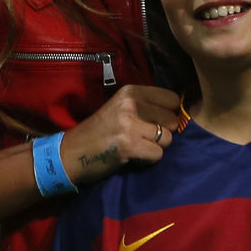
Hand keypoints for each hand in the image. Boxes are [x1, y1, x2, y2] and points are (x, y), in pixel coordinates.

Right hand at [59, 84, 180, 185]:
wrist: (71, 153)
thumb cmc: (100, 131)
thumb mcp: (121, 107)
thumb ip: (146, 106)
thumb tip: (178, 114)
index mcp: (131, 91)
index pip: (172, 99)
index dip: (169, 114)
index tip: (156, 123)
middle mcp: (131, 104)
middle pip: (172, 120)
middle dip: (163, 132)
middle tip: (143, 137)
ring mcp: (129, 124)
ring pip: (167, 138)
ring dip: (156, 147)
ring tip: (138, 146)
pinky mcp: (129, 145)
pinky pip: (157, 154)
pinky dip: (149, 159)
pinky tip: (134, 156)